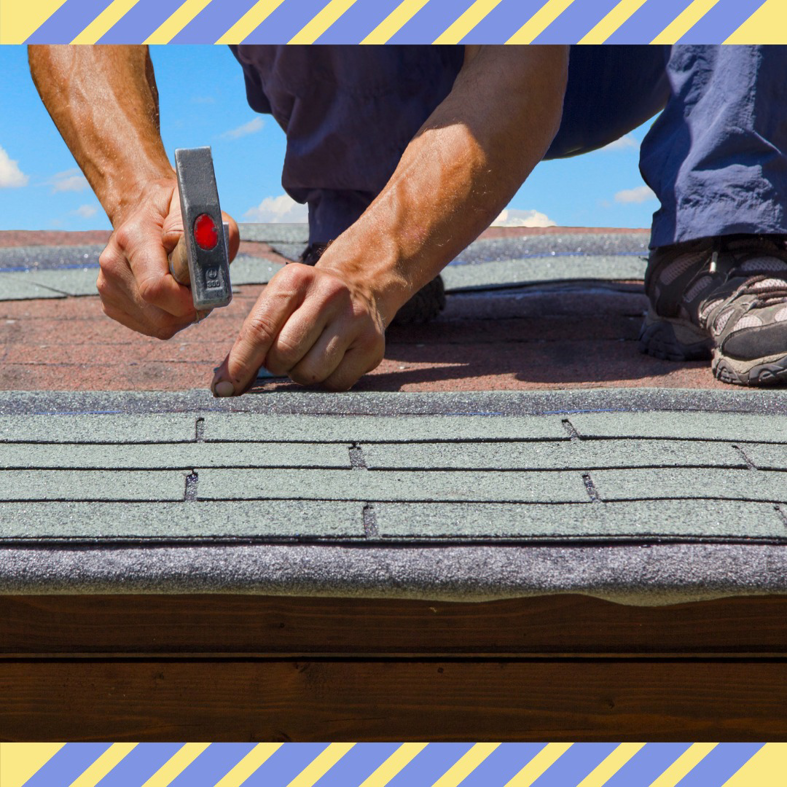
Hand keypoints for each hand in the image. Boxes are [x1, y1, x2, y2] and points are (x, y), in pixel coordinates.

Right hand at [97, 178, 238, 338]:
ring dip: (180, 314)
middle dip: (189, 310)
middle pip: (160, 316)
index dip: (188, 300)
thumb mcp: (198, 209)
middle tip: (199, 288)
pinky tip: (170, 295)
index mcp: (132, 238)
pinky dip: (168, 317)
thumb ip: (208, 233)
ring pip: (158, 325)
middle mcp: (113, 264)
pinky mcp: (110, 302)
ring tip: (184, 288)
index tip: (204, 290)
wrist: (142, 209)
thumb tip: (199, 261)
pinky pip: (150, 326)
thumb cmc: (177, 211)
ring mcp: (107, 285)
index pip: (157, 289)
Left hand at [212, 262, 385, 393]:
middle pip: (285, 353)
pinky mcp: (373, 345)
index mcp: (296, 278)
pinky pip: (336, 383)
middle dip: (276, 365)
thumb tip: (224, 385)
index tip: (223, 388)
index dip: (239, 363)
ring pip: (310, 372)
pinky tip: (331, 360)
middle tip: (283, 356)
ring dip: (301, 374)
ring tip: (308, 356)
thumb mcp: (279, 302)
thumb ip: (251, 338)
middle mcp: (329, 294)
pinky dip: (327, 380)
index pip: (260, 329)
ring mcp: (355, 319)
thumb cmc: (307, 303)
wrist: (362, 286)